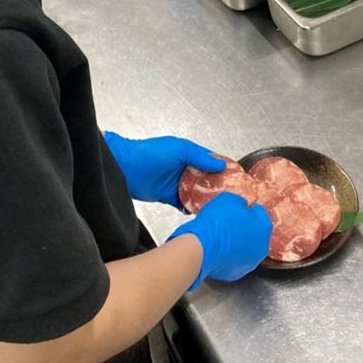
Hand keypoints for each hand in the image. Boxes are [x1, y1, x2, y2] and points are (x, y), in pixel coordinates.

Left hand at [104, 132, 225, 207]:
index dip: (224, 169)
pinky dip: (192, 208)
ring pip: (197, 193)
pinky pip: (185, 204)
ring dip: (206, 199)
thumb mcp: (179, 149)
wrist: (125, 168)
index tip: (236, 179)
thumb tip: (219, 163)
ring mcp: (177, 183)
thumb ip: (200, 156)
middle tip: (230, 197)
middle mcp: (185, 169)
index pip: (212, 162)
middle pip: (207, 179)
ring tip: (218, 207)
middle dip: (217, 187)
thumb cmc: (149, 153)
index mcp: (190, 155)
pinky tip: (200, 212)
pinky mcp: (169, 197)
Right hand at [167, 192, 271, 289]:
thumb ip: (241, 203)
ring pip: (246, 250)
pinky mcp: (236, 274)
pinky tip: (218, 250)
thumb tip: (241, 207)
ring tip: (222, 238)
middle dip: (245, 228)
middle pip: (256, 234)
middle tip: (229, 224)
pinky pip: (235, 261)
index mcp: (263, 226)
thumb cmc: (216, 222)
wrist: (202, 246)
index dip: (248, 209)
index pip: (260, 213)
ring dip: (238, 244)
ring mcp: (250, 263)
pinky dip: (229, 257)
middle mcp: (262, 247)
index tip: (238, 209)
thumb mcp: (229, 199)